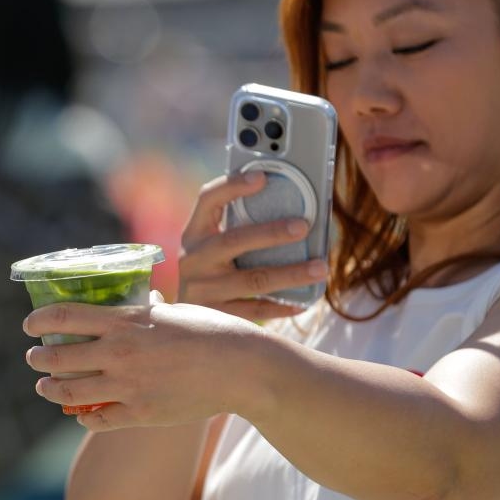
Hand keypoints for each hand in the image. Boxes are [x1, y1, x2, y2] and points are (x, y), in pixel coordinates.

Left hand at [23, 292, 267, 431]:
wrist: (240, 367)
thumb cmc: (212, 331)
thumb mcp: (173, 311)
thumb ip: (147, 312)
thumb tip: (139, 304)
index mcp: (126, 321)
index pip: (63, 317)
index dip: (38, 322)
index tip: (29, 326)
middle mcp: (119, 353)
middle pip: (57, 357)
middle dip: (38, 358)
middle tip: (34, 357)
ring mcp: (127, 386)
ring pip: (68, 392)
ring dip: (49, 388)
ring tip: (45, 386)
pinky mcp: (140, 414)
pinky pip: (96, 419)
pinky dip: (83, 417)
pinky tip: (82, 414)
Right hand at [178, 172, 327, 319]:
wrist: (179, 323)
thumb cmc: (209, 271)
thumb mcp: (210, 245)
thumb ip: (235, 226)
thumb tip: (290, 208)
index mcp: (193, 233)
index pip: (208, 200)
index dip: (233, 186)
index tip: (262, 177)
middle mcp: (193, 259)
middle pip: (234, 241)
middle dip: (271, 233)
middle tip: (304, 226)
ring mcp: (203, 290)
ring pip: (252, 280)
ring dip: (290, 273)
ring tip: (320, 267)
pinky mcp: (216, 317)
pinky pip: (255, 310)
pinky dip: (282, 305)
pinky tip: (303, 301)